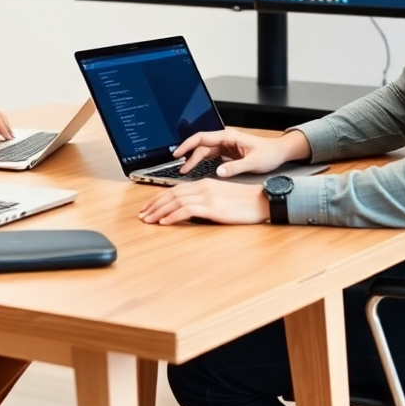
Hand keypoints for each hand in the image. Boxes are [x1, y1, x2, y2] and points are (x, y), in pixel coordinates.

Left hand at [139, 180, 269, 224]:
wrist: (262, 202)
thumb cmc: (244, 202)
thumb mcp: (221, 198)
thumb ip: (205, 200)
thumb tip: (190, 210)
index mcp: (204, 183)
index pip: (176, 189)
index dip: (159, 198)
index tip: (149, 207)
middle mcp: (203, 187)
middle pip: (172, 194)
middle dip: (154, 204)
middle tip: (142, 214)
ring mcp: (207, 197)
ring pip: (175, 201)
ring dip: (158, 211)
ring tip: (148, 219)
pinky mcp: (212, 208)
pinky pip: (187, 210)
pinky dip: (172, 216)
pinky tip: (164, 222)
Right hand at [175, 128, 310, 177]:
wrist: (279, 152)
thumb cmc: (269, 154)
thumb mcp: (253, 162)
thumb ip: (235, 167)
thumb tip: (219, 172)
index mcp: (229, 136)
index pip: (202, 138)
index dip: (188, 145)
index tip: (177, 153)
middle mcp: (225, 139)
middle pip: (201, 145)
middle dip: (189, 156)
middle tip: (180, 168)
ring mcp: (226, 145)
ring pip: (205, 151)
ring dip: (194, 159)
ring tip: (185, 170)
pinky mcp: (228, 152)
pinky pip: (211, 155)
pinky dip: (202, 161)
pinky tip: (196, 168)